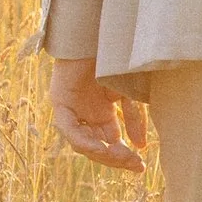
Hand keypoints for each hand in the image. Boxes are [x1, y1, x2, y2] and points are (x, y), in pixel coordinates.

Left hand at [49, 56, 149, 172]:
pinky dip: (84, 140)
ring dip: (103, 153)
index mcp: (101, 114)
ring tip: (122, 156)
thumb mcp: (129, 94)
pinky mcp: (60, 101)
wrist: (100, 35)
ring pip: (83, 143)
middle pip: (97, 147)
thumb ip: (133, 119)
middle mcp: (85, 115)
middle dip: (117, 158)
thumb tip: (141, 145)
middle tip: (135, 165)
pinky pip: (70, 129)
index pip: (110, 143)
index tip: (141, 166)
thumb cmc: (115, 61)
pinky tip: (101, 148)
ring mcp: (71, 109)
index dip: (124, 156)